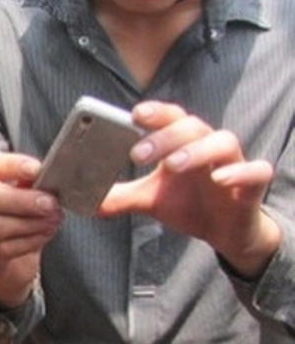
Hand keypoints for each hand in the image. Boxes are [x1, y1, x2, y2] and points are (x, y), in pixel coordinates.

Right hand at [0, 151, 62, 307]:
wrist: (4, 267)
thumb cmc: (11, 224)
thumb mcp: (17, 199)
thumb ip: (27, 185)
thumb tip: (47, 175)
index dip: (11, 166)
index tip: (38, 169)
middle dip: (22, 199)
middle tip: (51, 202)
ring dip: (29, 222)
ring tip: (53, 220)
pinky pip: (3, 249)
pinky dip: (29, 241)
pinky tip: (45, 235)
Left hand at [99, 100, 280, 277]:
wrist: (225, 230)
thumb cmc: (189, 203)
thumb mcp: (150, 200)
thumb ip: (120, 198)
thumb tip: (86, 203)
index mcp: (184, 144)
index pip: (171, 118)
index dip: (155, 113)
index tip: (133, 115)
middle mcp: (209, 146)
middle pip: (192, 127)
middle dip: (164, 137)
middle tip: (137, 153)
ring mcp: (233, 163)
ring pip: (223, 142)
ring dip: (196, 150)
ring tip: (172, 165)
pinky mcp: (252, 186)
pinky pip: (255, 171)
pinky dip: (239, 172)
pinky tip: (219, 178)